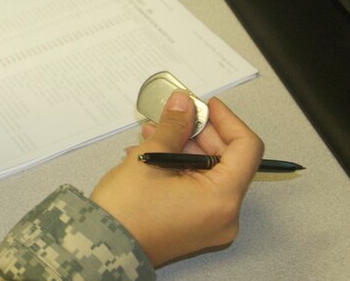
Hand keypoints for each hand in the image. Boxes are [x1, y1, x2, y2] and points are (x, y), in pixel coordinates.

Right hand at [89, 91, 263, 266]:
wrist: (103, 247)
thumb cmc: (126, 210)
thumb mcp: (150, 158)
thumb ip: (173, 126)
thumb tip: (184, 103)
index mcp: (222, 198)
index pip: (246, 149)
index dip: (227, 121)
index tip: (205, 105)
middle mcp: (225, 215)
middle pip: (227, 160)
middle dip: (199, 134)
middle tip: (174, 116)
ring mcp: (211, 223)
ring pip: (210, 173)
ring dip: (184, 149)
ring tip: (153, 135)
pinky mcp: (195, 226)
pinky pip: (198, 188)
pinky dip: (180, 168)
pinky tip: (152, 155)